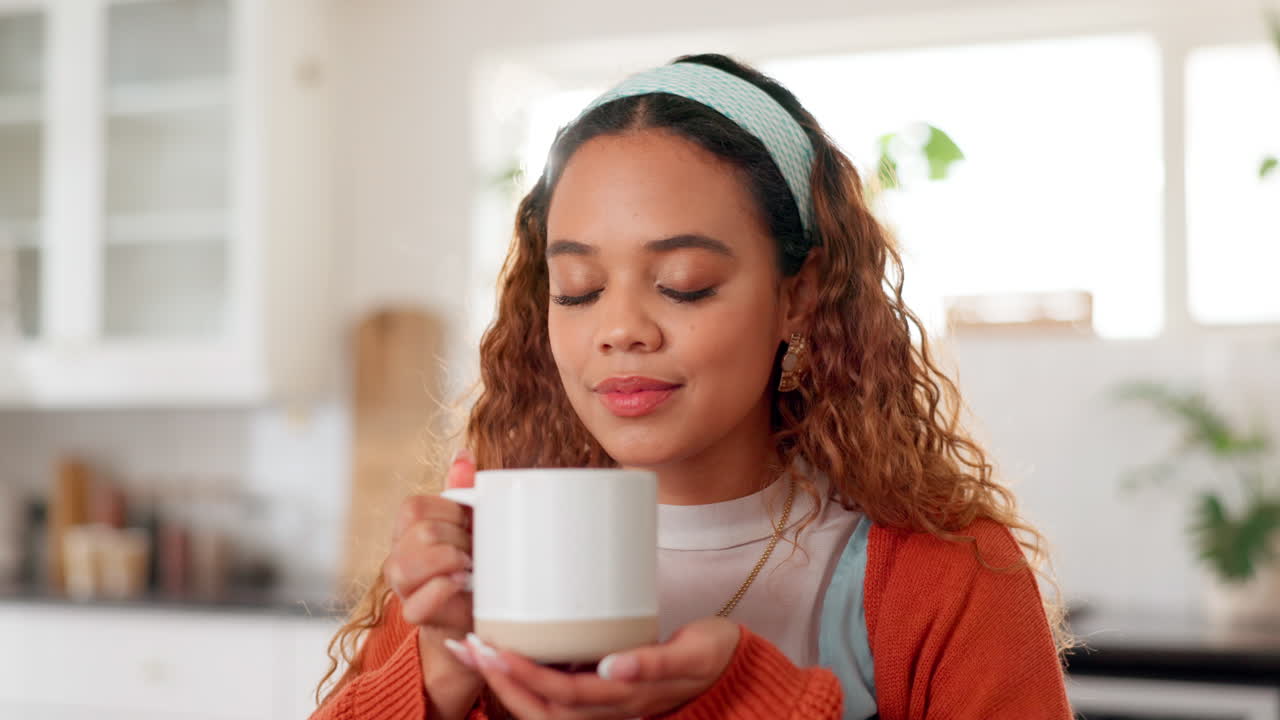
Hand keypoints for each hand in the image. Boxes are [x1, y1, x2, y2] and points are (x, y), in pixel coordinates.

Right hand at [384, 450, 480, 714]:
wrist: (473, 620)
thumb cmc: (473, 566)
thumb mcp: (470, 526)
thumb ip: (462, 492)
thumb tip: (463, 454)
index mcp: (409, 530)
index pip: (414, 507)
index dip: (449, 511)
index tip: (471, 525)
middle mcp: (398, 556)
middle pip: (418, 532)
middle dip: (456, 538)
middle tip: (477, 551)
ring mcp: (403, 589)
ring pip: (405, 564)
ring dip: (448, 560)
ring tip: (471, 567)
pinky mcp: (416, 616)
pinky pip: (416, 602)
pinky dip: (443, 589)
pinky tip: (464, 584)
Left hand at [456, 617, 741, 719]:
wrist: (729, 668)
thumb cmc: (711, 655)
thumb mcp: (691, 654)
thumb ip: (653, 661)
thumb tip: (612, 667)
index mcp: (622, 698)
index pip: (559, 695)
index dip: (523, 676)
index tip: (493, 648)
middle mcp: (606, 707)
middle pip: (539, 705)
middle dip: (499, 678)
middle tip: (469, 643)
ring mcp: (602, 702)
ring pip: (540, 703)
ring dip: (503, 679)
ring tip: (473, 648)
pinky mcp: (600, 688)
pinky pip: (552, 693)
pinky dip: (522, 677)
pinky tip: (503, 652)